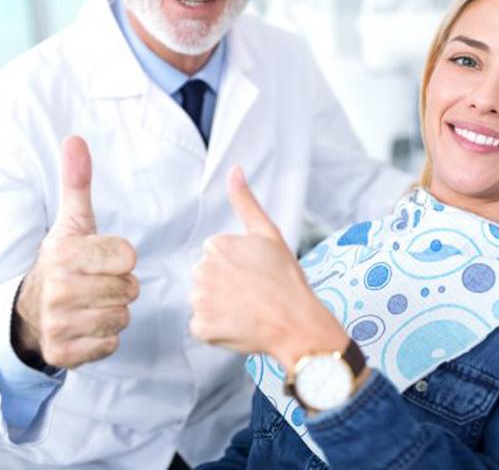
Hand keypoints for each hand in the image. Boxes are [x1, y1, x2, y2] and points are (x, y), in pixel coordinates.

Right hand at [13, 136, 138, 369]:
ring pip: (123, 317)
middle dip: (121, 286)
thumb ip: (78, 182)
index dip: (122, 258)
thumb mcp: (72, 221)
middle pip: (130, 289)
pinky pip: (111, 344)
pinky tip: (87, 326)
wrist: (31, 310)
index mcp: (64, 254)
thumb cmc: (65, 261)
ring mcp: (58, 324)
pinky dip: (104, 337)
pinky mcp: (64, 354)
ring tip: (92, 303)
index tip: (102, 258)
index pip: (128, 256)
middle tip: (97, 283)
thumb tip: (75, 138)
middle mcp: (58, 289)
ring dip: (114, 312)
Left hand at [190, 167, 347, 374]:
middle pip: (207, 276)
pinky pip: (202, 325)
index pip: (216, 255)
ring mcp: (200, 299)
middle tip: (253, 293)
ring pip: (204, 300)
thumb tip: (234, 169)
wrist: (298, 324)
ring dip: (220, 306)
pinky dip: (217, 329)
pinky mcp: (201, 326)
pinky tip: (238, 325)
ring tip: (247, 310)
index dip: (237, 265)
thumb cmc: (286, 279)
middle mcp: (202, 269)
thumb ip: (245, 201)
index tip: (255, 274)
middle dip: (225, 284)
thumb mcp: (269, 234)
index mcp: (216, 245)